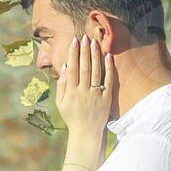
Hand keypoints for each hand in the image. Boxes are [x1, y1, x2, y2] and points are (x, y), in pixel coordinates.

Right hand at [54, 35, 115, 164]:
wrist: (86, 133)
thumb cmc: (72, 117)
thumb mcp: (61, 103)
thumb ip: (61, 85)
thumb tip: (64, 65)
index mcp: (71, 93)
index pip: (72, 69)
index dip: (73, 54)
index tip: (74, 41)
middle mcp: (83, 92)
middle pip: (84, 68)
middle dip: (84, 51)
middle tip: (85, 37)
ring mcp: (96, 95)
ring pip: (96, 71)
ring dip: (95, 55)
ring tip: (95, 42)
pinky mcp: (107, 98)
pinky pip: (108, 80)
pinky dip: (109, 68)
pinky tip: (108, 56)